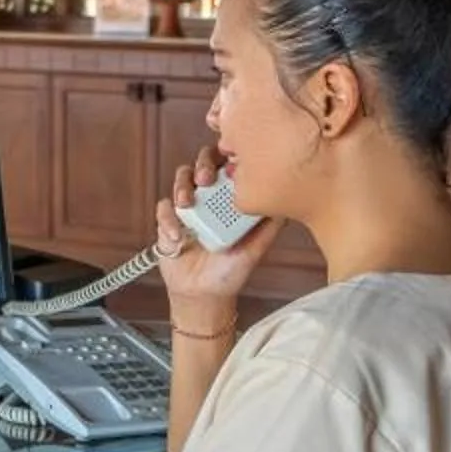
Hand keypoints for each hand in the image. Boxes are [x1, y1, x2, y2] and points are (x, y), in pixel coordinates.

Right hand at [154, 145, 271, 327]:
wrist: (204, 295)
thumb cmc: (230, 271)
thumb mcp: (255, 249)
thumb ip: (270, 227)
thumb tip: (286, 202)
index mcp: (230, 199)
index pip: (230, 166)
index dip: (229, 156)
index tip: (233, 161)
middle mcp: (209, 197)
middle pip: (203, 163)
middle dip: (203, 164)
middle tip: (207, 178)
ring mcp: (188, 207)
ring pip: (181, 179)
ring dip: (182, 186)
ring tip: (187, 204)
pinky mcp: (168, 221)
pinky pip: (164, 208)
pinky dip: (168, 219)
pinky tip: (177, 236)